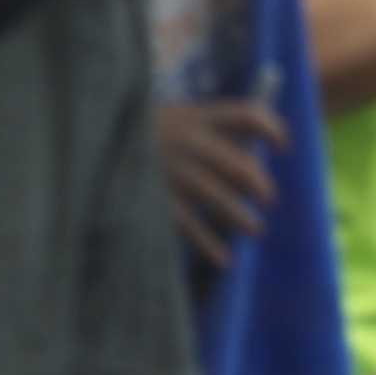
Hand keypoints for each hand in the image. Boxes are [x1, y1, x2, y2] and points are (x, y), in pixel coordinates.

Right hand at [154, 98, 287, 271]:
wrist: (91, 140)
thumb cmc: (138, 133)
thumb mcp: (171, 117)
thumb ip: (206, 126)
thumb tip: (249, 146)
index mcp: (195, 116)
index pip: (246, 115)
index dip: (272, 129)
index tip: (284, 146)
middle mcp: (189, 142)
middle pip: (241, 164)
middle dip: (260, 185)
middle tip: (268, 198)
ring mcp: (174, 172)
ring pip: (221, 199)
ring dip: (242, 218)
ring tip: (255, 229)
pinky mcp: (157, 199)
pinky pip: (191, 226)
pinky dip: (210, 245)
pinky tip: (223, 259)